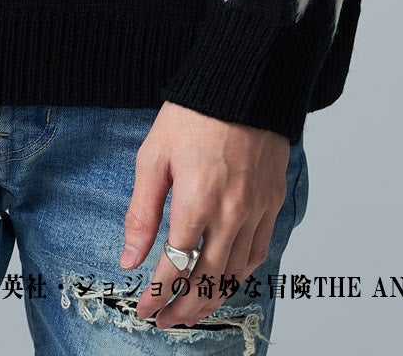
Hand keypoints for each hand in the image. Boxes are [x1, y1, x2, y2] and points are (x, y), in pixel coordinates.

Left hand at [120, 102, 290, 329]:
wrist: (244, 81)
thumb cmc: (194, 114)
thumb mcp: (153, 156)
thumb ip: (142, 212)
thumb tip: (129, 258)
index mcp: (197, 201)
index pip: (175, 266)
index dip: (157, 295)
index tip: (144, 309)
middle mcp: (231, 213)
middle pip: (207, 279)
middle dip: (183, 307)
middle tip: (165, 321)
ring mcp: (256, 210)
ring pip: (235, 273)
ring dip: (212, 299)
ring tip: (192, 311)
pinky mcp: (272, 202)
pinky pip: (259, 253)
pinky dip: (240, 275)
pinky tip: (226, 280)